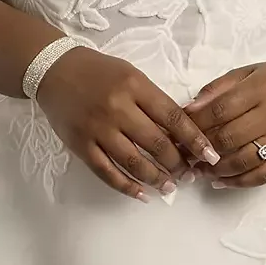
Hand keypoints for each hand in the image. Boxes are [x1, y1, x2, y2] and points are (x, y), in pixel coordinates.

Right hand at [35, 46, 220, 201]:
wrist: (55, 70)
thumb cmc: (100, 72)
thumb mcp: (132, 76)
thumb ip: (154, 101)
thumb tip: (181, 133)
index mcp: (135, 86)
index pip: (172, 117)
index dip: (194, 139)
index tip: (210, 155)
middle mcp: (118, 107)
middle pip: (156, 143)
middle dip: (177, 163)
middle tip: (189, 175)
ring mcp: (97, 128)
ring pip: (133, 162)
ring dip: (155, 178)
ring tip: (169, 187)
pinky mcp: (80, 144)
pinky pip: (106, 172)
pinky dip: (126, 186)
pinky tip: (141, 194)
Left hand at [182, 58, 265, 188]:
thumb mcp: (250, 72)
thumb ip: (219, 88)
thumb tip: (190, 108)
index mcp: (260, 89)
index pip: (221, 109)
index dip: (196, 122)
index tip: (179, 130)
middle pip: (229, 137)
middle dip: (202, 148)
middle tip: (184, 154)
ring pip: (244, 160)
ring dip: (216, 169)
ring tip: (199, 169)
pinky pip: (263, 175)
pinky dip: (239, 182)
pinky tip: (221, 181)